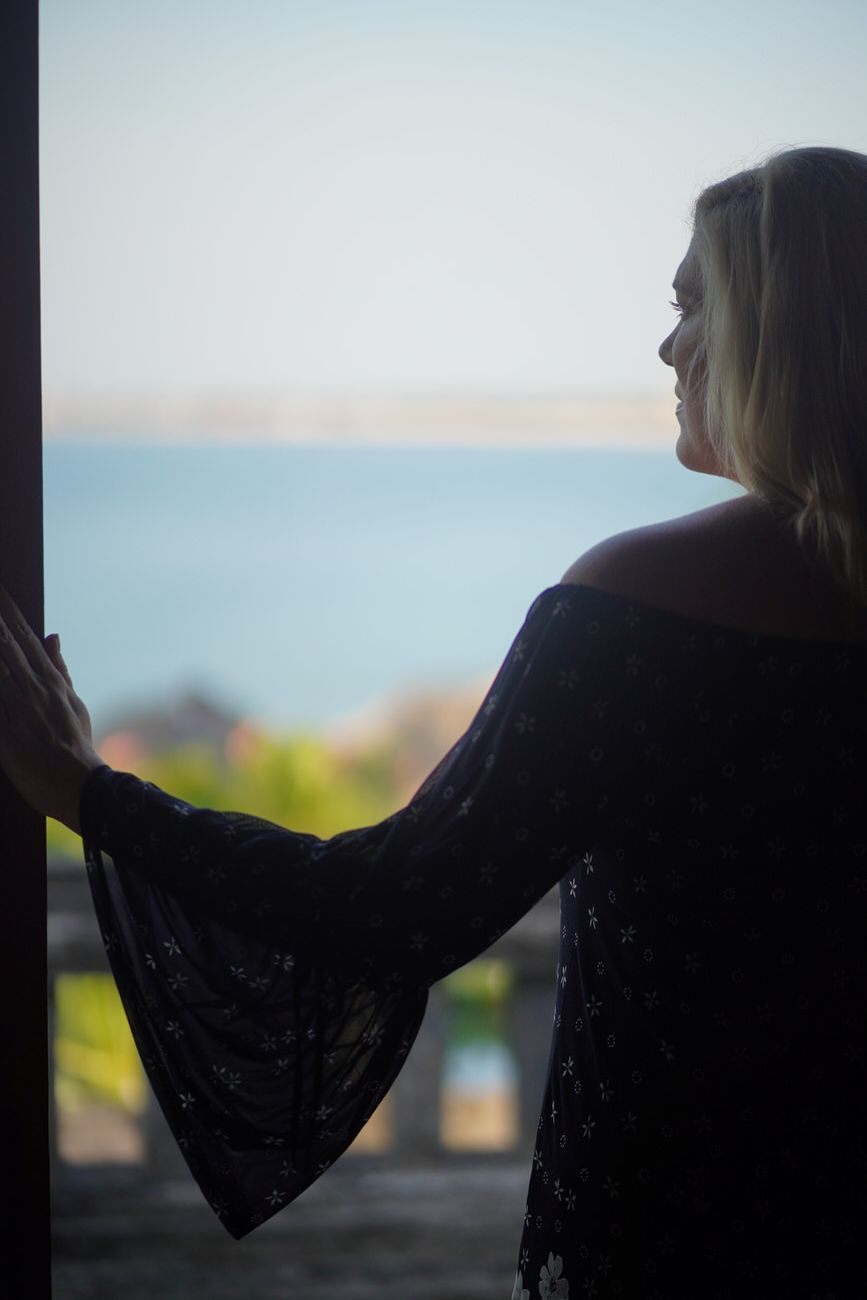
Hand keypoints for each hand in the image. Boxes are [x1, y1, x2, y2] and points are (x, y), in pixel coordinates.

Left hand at [0, 585, 105, 832]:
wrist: (80, 786)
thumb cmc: (77, 745)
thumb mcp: (72, 703)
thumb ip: (58, 668)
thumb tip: (52, 635)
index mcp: (50, 681)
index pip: (26, 639)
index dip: (10, 613)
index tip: (0, 590)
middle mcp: (33, 689)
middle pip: (7, 645)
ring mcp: (18, 709)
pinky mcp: (5, 732)